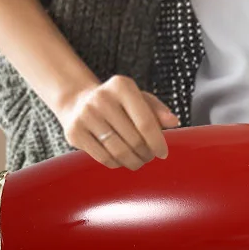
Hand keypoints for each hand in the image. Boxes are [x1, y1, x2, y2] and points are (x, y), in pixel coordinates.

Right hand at [53, 75, 179, 169]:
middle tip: (149, 156)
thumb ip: (157, 110)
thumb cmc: (115, 102)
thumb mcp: (138, 98)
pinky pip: (103, 157)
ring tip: (138, 161)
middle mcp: (102, 98)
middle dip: (146, 153)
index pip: (146, 122)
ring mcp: (86, 115)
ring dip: (133, 162)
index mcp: (122, 86)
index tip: (163, 153)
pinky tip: (121, 160)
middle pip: (134, 139)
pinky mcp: (75, 132)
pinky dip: (116, 164)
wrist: (77, 102)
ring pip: (119, 151)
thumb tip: (174, 122)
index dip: (157, 142)